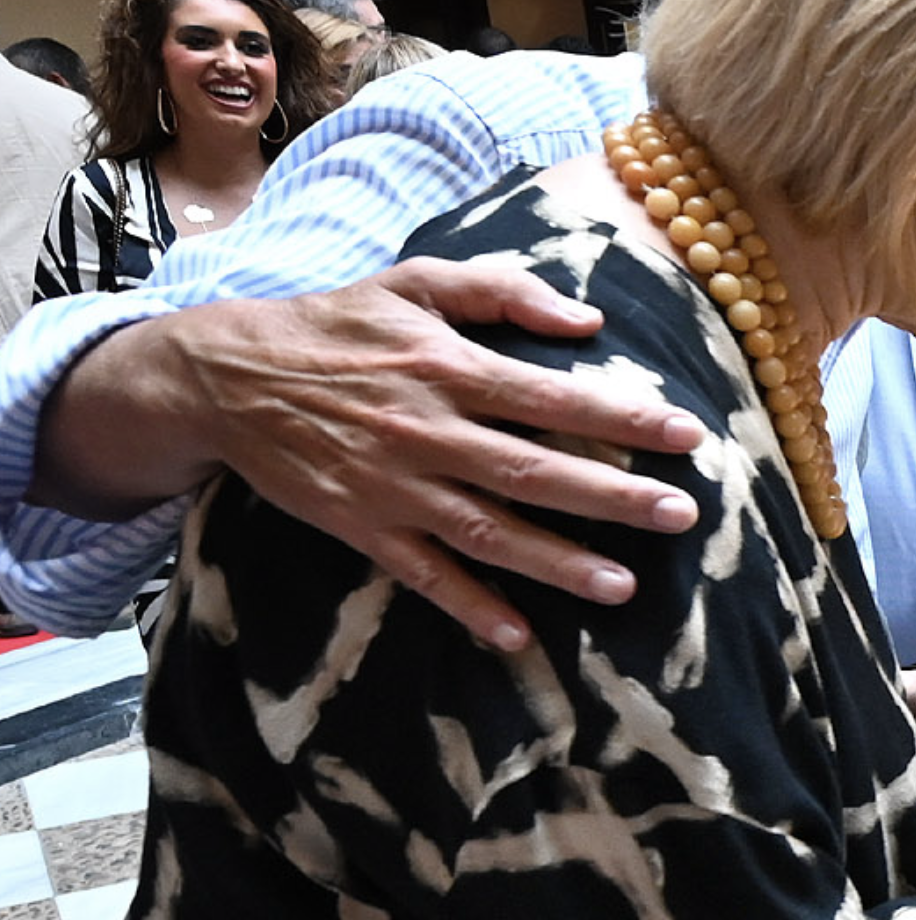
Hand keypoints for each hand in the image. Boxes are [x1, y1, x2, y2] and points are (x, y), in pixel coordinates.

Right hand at [33, 258, 703, 650]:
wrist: (223, 376)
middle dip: (612, 498)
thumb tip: (588, 319)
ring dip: (556, 563)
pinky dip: (468, 606)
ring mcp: (393, 486)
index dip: (624, 418)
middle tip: (681, 517)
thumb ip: (503, 291)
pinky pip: (422, 575)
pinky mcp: (361, 526)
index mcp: (449, 368)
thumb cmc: (338, 324)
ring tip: (623, 587)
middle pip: (533, 471)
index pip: (554, 398)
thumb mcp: (415, 283)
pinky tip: (518, 636)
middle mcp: (427, 432)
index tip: (688, 436)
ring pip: (487, 531)